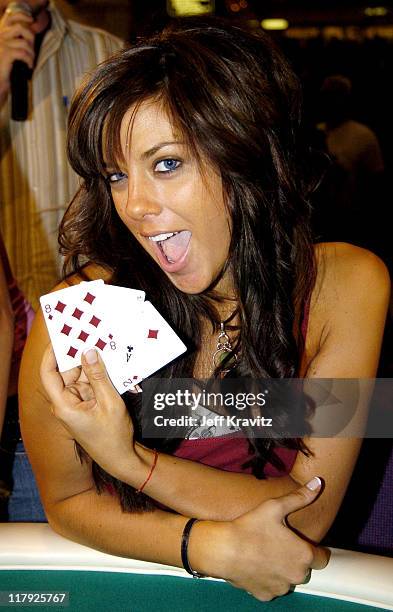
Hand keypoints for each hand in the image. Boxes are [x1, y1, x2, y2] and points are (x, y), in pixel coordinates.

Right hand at [0, 7, 34, 101]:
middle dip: (31, 38)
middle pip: (21, 27)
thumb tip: (30, 35)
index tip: (31, 20)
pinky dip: (29, 60)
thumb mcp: (9, 51)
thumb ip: (15, 40)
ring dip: (31, 52)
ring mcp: (1, 45)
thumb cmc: (3, 69)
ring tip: (31, 60)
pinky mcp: (5, 54)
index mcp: (0, 33)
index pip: (10, 16)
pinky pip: (23, 53)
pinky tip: (29, 66)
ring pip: (24, 42)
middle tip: (32, 50)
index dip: (22, 16)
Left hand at [40, 344, 135, 479]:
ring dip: (93, 365)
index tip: (61, 337)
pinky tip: (111, 366)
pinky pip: (91, 384)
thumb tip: (89, 352)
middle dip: (78, 356)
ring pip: (81, 376)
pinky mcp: (87, 404)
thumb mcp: (109, 403)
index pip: (49, 374)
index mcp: (64, 405)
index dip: (51, 354)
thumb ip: (99, 376)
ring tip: (106, 349)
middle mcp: (67, 403)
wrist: (121, 458)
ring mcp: (77, 403)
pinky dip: (100, 376)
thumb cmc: (112, 437)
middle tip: (91, 337)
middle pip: (67, 372)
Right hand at [192, 478, 329, 600]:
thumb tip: (318, 483)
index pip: (322, 558)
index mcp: (303, 555)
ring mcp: (281, 587)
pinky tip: (257, 564)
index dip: (315, 549)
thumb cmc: (250, 527)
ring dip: (282, 569)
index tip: (302, 542)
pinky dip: (267, 578)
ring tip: (266, 552)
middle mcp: (296, 575)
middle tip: (279, 542)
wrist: (224, 550)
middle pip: (304, 568)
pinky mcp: (266, 595)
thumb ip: (300, 497)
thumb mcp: (275, 507)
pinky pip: (272, 587)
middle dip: (295, 557)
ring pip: (288, 578)